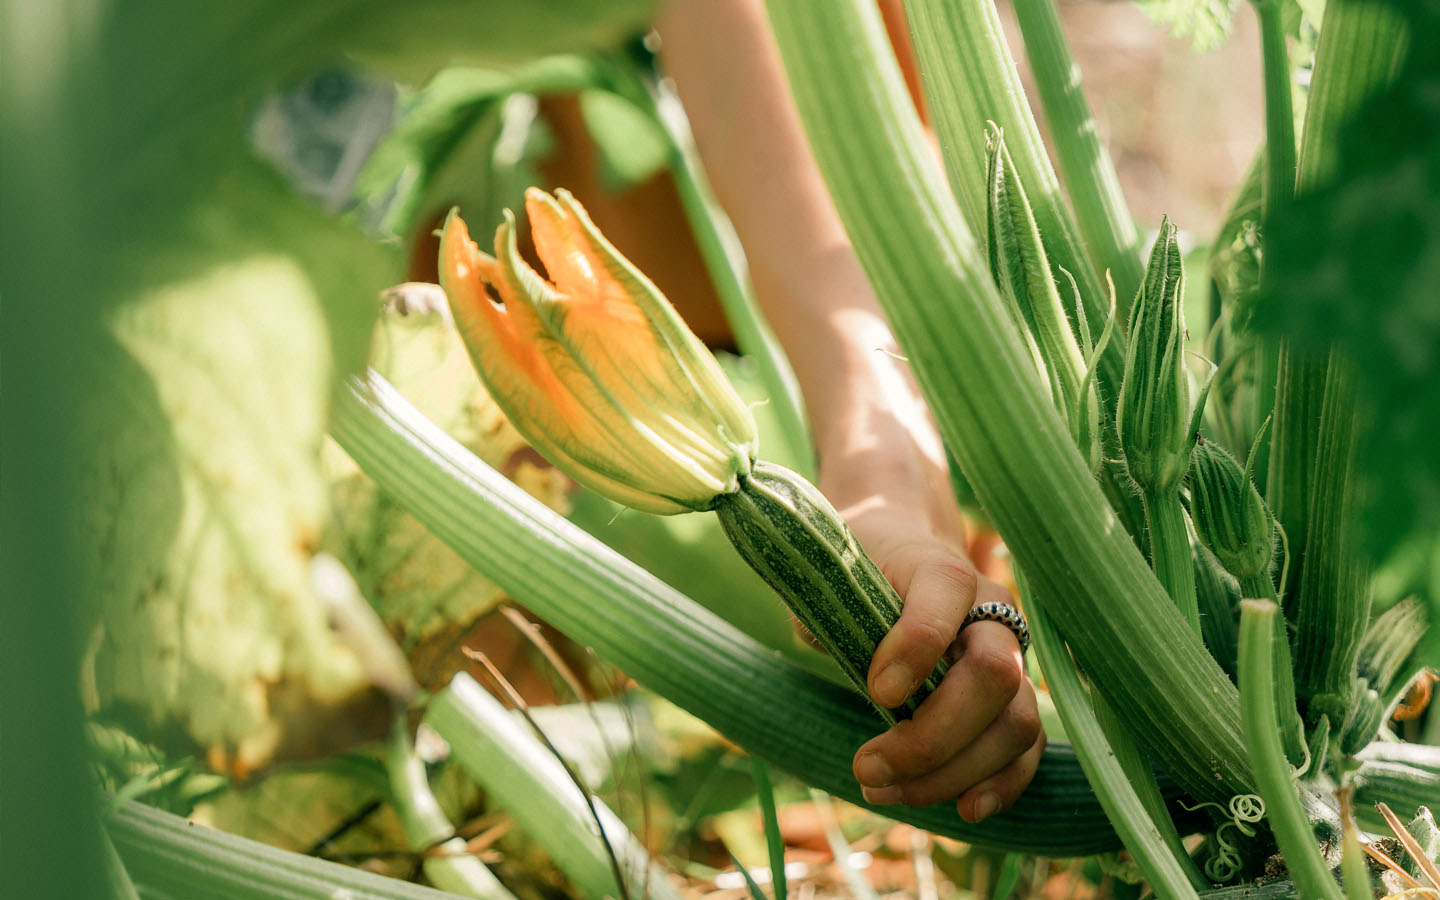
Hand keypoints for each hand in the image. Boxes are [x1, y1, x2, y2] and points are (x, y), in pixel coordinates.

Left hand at [815, 347, 1044, 822]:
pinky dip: (1002, 783)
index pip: (944, 596)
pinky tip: (962, 810)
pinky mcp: (1012, 694)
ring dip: (955, 771)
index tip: (872, 690)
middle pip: (993, 674)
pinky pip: (1026, 746)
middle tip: (865, 767)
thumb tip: (833, 656)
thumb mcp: (827, 575)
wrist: (897, 544)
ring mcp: (1008, 652)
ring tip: (886, 790)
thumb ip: (828, 611)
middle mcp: (988, 606)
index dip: (914, 649)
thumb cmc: (854, 566)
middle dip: (932, 736)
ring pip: (1015, 721)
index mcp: (938, 565)